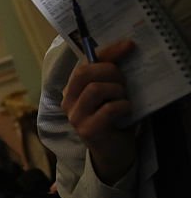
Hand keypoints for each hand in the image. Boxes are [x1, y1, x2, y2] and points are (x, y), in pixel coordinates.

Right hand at [61, 39, 136, 184]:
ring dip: (117, 91)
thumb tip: (125, 46)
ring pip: (94, 89)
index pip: (84, 64)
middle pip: (84, 73)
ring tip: (123, 100)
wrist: (114, 152)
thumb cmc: (113, 119)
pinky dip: (123, 106)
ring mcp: (75, 117)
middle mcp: (68, 102)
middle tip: (123, 83)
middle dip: (110, 72)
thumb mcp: (110, 92)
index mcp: (72, 90)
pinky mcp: (87, 130)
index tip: (128, 45)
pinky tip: (127, 112)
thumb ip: (110, 73)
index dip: (107, 53)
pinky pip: (108, 109)